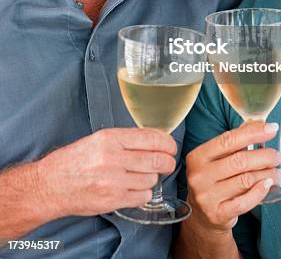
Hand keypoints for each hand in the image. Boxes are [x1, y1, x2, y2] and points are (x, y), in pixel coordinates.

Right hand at [35, 128, 176, 217]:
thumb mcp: (98, 139)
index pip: (150, 137)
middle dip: (167, 161)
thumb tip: (154, 140)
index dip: (166, 143)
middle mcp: (112, 158)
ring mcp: (113, 181)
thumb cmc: (74, 161)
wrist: (51, 185)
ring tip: (142, 176)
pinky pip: (142, 196)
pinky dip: (144, 193)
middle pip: (155, 159)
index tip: (171, 146)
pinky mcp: (113, 200)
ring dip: (151, 178)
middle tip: (167, 162)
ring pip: (150, 178)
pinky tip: (135, 188)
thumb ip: (125, 139)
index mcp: (110, 138)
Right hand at [185, 121, 280, 231]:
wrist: (201, 215)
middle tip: (278, 155)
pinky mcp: (218, 214)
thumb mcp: (216, 160)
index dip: (253, 133)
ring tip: (277, 171)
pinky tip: (268, 184)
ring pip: (245, 180)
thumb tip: (258, 125)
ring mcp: (207, 197)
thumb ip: (234, 143)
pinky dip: (260, 191)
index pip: (228, 140)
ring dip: (267, 174)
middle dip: (265, 156)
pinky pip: (245, 202)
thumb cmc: (212, 181)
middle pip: (240, 161)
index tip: (271, 129)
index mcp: (198, 156)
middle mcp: (199, 176)